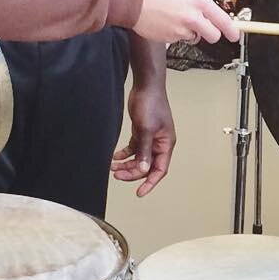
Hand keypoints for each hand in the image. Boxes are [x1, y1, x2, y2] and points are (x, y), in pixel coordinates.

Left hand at [112, 82, 175, 196]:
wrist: (146, 86)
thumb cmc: (151, 105)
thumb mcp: (146, 129)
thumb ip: (145, 150)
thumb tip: (144, 169)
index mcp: (166, 144)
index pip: (160, 170)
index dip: (150, 183)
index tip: (139, 193)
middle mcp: (159, 144)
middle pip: (147, 166)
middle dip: (133, 173)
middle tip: (117, 175)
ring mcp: (150, 138)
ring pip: (139, 159)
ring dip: (127, 164)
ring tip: (113, 167)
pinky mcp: (141, 132)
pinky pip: (134, 149)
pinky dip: (125, 154)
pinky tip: (114, 157)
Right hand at [134, 0, 239, 44]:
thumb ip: (198, 1)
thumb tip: (208, 13)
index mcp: (198, 1)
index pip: (222, 20)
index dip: (232, 30)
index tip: (235, 35)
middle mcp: (192, 18)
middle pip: (213, 36)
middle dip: (211, 34)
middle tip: (205, 30)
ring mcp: (181, 30)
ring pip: (193, 37)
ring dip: (189, 32)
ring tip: (174, 18)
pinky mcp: (169, 39)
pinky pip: (177, 39)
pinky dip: (174, 33)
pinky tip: (164, 22)